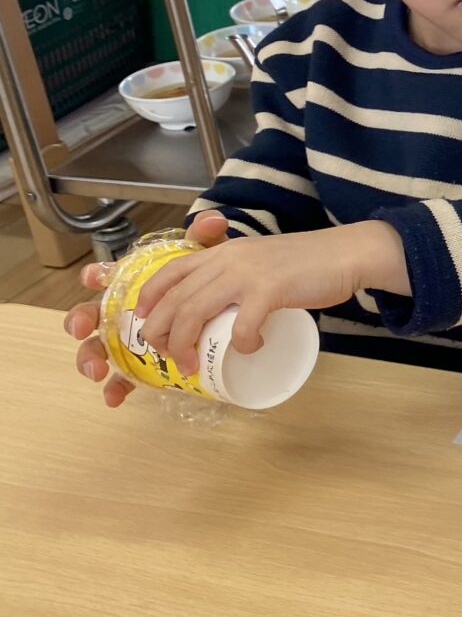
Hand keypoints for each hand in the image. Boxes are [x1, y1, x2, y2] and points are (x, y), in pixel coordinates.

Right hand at [66, 210, 231, 406]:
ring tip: (98, 370)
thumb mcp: (208, 256)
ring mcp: (127, 339)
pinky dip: (116, 387)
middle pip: (90, 315)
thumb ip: (206, 236)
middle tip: (85, 329)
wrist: (225, 304)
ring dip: (90, 359)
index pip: (104, 275)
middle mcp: (122, 310)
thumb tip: (212, 220)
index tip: (93, 277)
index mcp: (131, 282)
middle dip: (80, 321)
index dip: (95, 276)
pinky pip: (123, 377)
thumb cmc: (206, 280)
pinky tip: (115, 397)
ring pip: (98, 349)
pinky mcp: (140, 363)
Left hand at [134, 220, 407, 376]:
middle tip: (168, 357)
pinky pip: (242, 326)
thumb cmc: (308, 262)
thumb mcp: (260, 259)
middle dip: (161, 333)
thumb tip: (223, 309)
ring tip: (193, 364)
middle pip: (176, 299)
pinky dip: (241, 344)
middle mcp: (228, 260)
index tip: (143, 321)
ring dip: (187, 345)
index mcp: (223, 252)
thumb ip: (238, 274)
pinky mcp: (271, 290)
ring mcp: (248, 274)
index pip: (171, 271)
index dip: (149, 298)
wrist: (346, 254)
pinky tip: (251, 349)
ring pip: (195, 313)